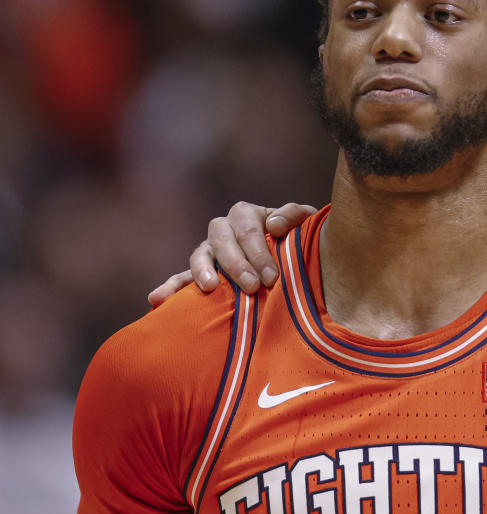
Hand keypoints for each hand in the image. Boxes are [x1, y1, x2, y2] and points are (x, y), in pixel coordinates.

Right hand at [147, 202, 316, 306]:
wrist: (294, 256)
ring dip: (202, 270)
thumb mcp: (304, 223)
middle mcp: (224, 229)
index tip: (271, 277)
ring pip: (200, 255)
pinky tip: (157, 298)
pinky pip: (181, 277)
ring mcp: (210, 251)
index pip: (248, 229)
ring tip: (209, 287)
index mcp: (247, 214)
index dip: (258, 251)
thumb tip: (273, 224)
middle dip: (236, 264)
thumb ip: (294, 216)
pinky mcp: (202, 272)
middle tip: (252, 287)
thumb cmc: (299, 239)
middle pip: (222, 240)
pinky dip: (170, 287)